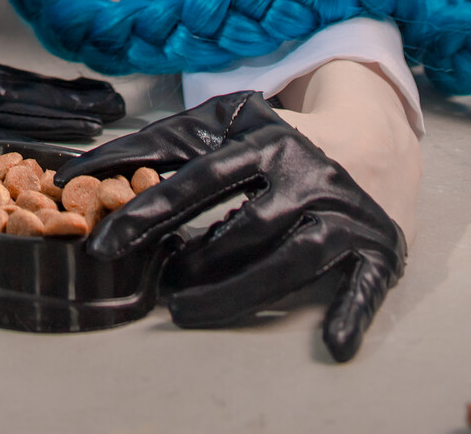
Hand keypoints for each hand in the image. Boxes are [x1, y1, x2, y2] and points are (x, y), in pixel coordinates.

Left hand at [63, 92, 405, 361]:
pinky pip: (364, 287)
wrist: (377, 141)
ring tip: (186, 310)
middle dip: (194, 259)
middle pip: (246, 224)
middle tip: (153, 287)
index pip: (199, 177)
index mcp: (265, 141)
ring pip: (291, 260)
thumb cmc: (281, 138)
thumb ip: (170, 142)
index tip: (102, 238)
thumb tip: (93, 170)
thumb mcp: (231, 124)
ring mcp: (344, 214)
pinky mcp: (377, 249)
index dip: (148, 208)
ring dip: (239, 292)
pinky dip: (351, 314)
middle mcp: (306, 175)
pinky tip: (333, 344)